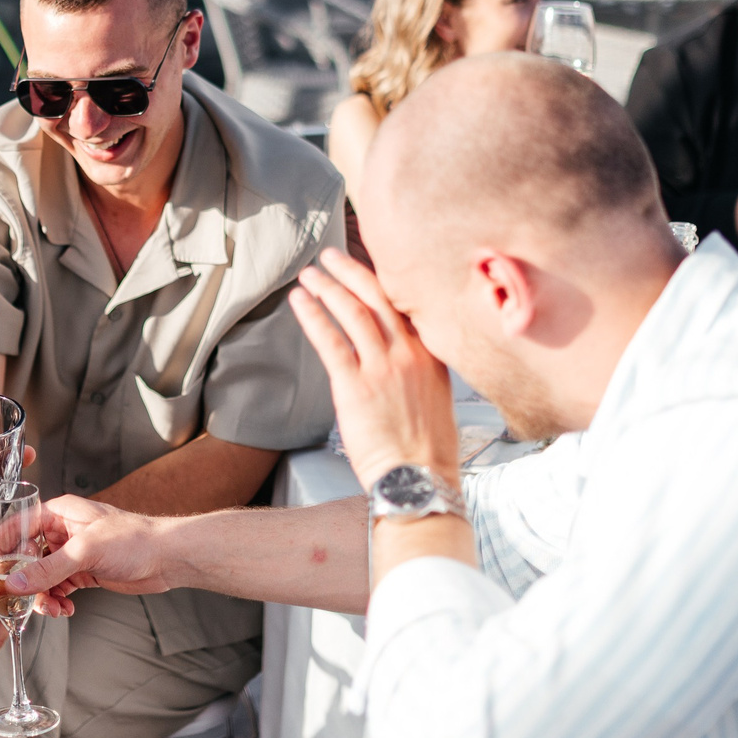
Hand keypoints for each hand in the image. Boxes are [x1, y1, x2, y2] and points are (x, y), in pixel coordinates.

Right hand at [6, 495, 173, 617]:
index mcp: (59, 513)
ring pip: (40, 578)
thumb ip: (47, 570)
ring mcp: (72, 554)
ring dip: (41, 597)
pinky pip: (57, 589)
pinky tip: (66, 609)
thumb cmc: (133, 540)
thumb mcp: (85, 552)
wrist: (168, 558)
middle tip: (0, 604)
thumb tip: (13, 583)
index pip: (17, 527)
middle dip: (16, 582)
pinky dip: (57, 601)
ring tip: (53, 610)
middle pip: (25, 557)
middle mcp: (61, 531)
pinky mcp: (83, 573)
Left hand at [288, 248, 458, 490]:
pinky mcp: (356, 386)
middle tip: (330, 256)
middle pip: (378, 298)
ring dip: (328, 288)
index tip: (365, 266)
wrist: (419, 481)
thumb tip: (407, 361)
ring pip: (353, 312)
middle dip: (351, 271)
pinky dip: (313, 316)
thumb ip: (422, 372)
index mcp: (432, 357)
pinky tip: (300, 302)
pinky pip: (330, 340)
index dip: (382, 280)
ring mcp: (383, 368)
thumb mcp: (437, 401)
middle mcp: (410, 355)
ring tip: (310, 275)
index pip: (405, 306)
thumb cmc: (427, 452)